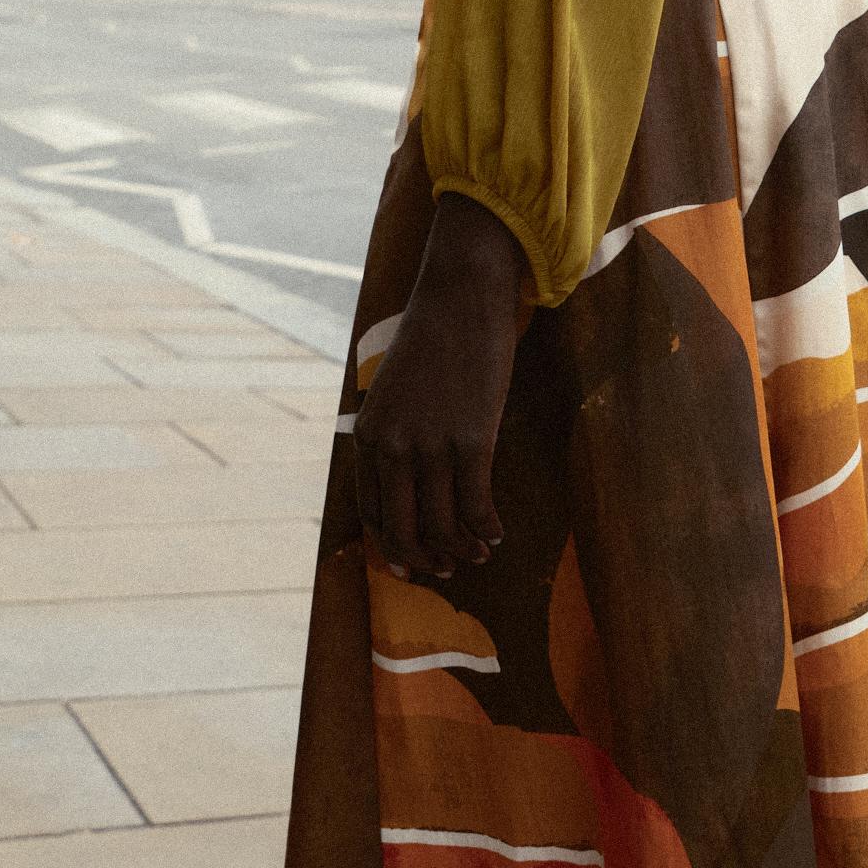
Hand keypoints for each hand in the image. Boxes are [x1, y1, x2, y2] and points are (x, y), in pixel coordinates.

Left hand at [354, 194, 528, 580]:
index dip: (393, 545)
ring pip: (441, 525)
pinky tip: (499, 533)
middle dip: (424, 559)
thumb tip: (414, 477)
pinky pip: (476, 506)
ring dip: (461, 550)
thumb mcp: (398, 390)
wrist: (460, 296)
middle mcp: (392, 446)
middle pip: (403, 529)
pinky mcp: (472, 440)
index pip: (372, 511)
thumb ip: (398, 432)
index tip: (412, 562)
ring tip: (479, 554)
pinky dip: (487, 529)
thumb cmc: (435, 339)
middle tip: (446, 570)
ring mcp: (431, 445)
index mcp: (368, 435)